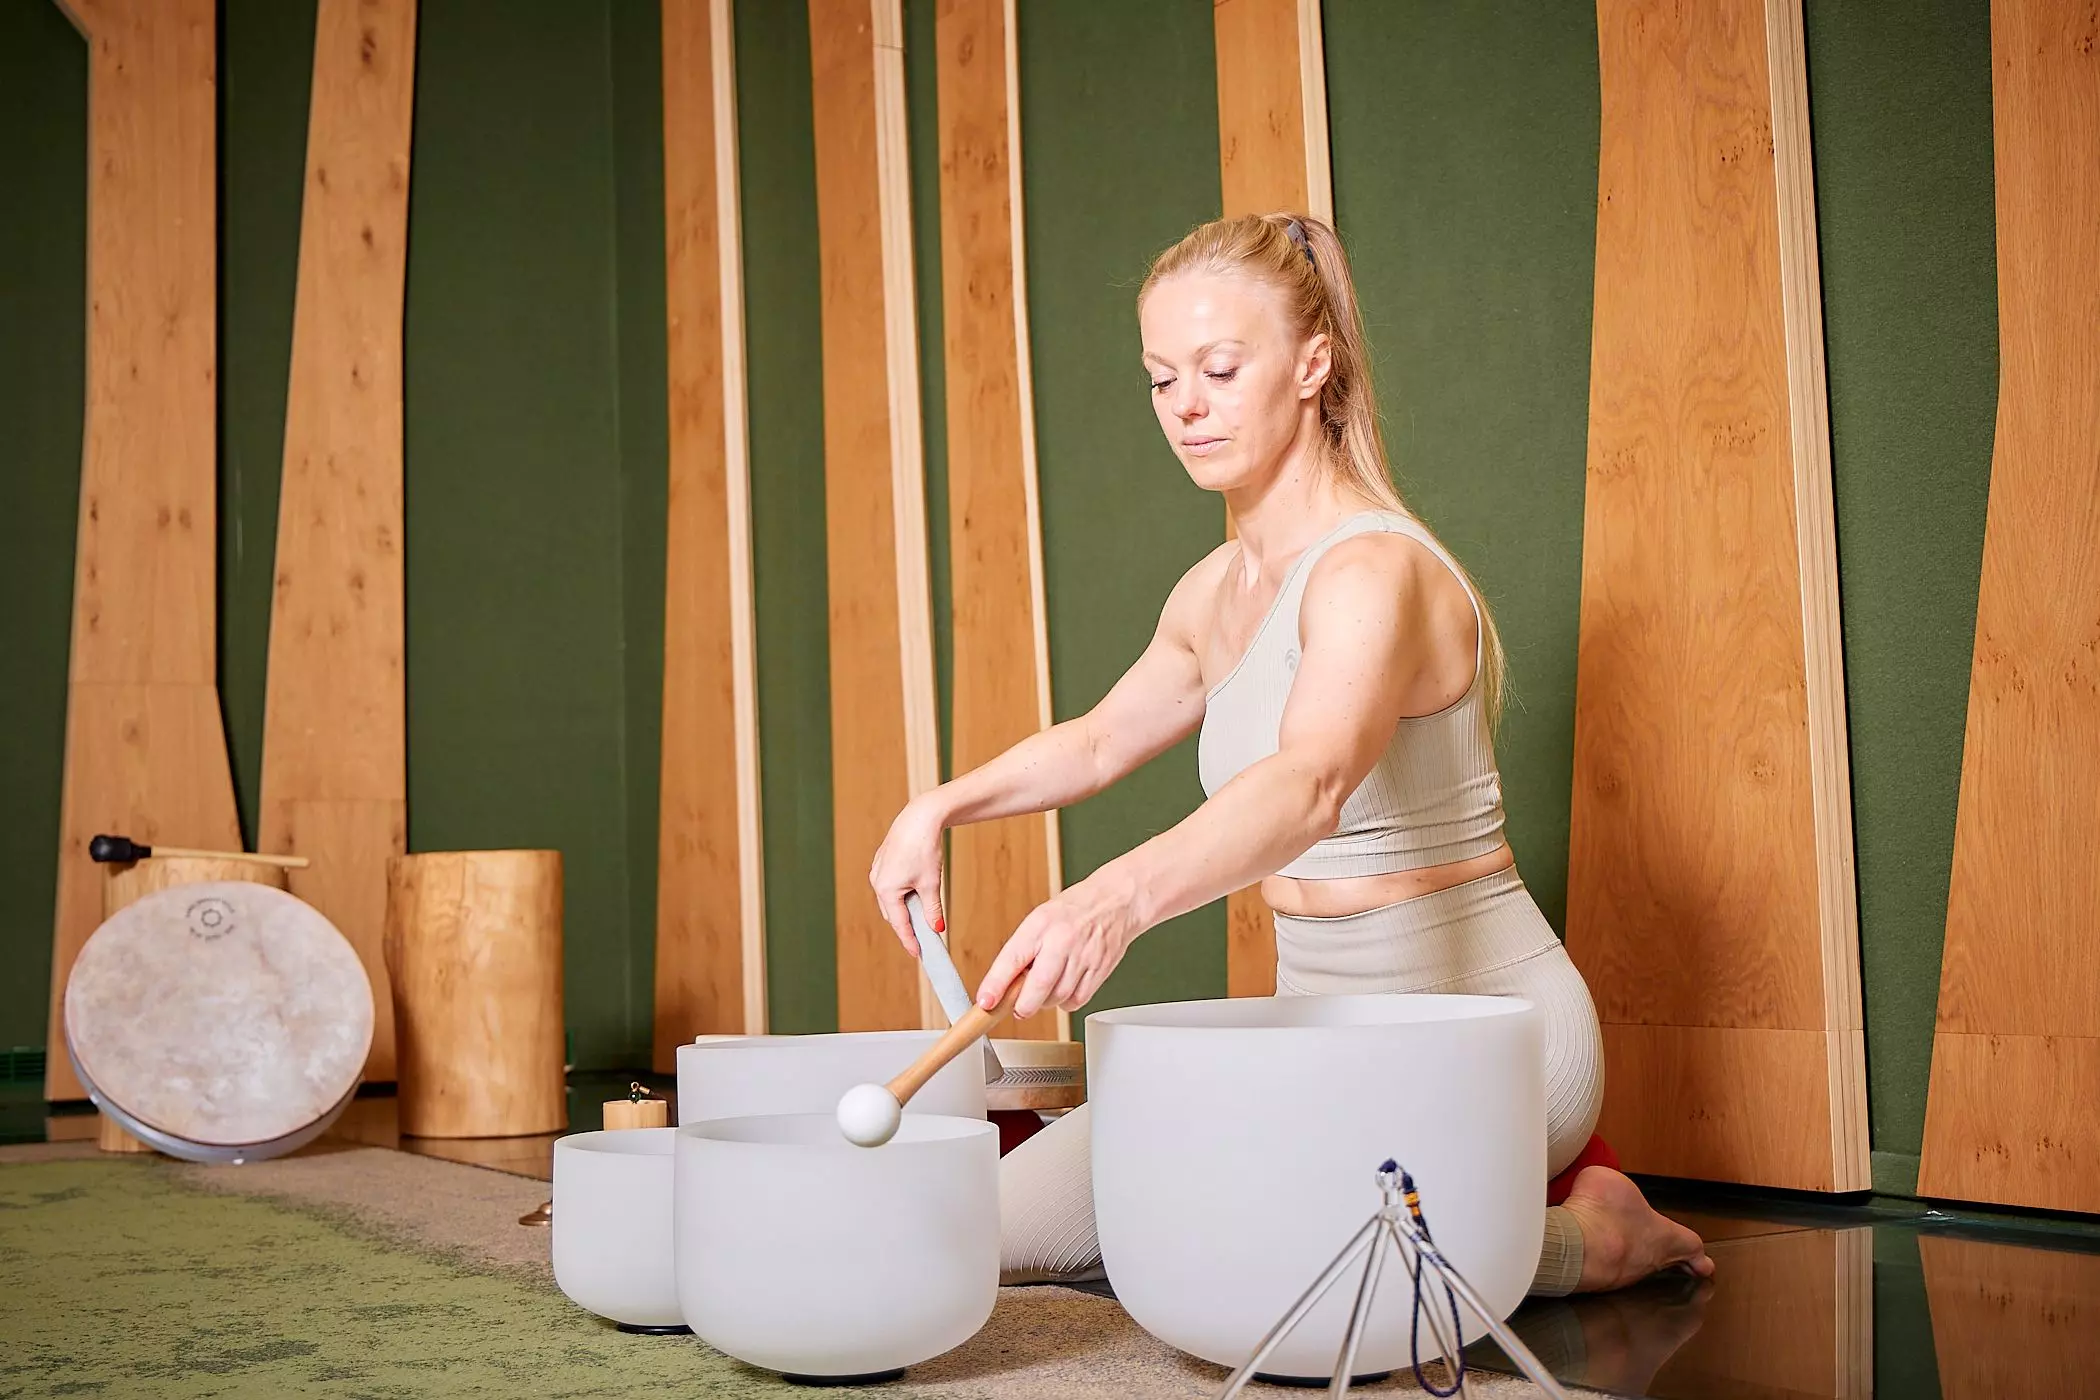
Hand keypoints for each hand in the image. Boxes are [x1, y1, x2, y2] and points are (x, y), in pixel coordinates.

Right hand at [868, 795, 947, 955]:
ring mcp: (878, 871)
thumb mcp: (931, 884)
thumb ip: (932, 909)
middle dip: (907, 926)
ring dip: (905, 909)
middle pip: (893, 913)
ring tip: (923, 918)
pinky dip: (902, 895)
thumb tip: (936, 928)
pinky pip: (891, 886)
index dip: (910, 941)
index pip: (899, 924)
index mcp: (886, 890)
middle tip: (924, 939)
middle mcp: (877, 882)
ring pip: (891, 900)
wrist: (921, 817)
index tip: (919, 954)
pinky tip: (916, 895)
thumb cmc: (924, 849)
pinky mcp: (883, 862)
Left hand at [976, 883, 1137, 1020]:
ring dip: (1045, 1002)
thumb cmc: (1073, 911)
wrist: (1116, 901)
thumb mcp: (1039, 920)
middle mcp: (1062, 941)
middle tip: (1018, 1007)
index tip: (985, 1001)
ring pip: (1057, 998)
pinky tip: (1064, 989)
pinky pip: (1077, 1000)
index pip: (1013, 959)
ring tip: (1044, 990)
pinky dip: (1066, 1002)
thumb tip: (1002, 984)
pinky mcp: (1100, 970)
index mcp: (1040, 925)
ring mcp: (1083, 957)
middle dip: (1023, 1006)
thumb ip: (1022, 951)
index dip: (996, 984)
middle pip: (1039, 987)